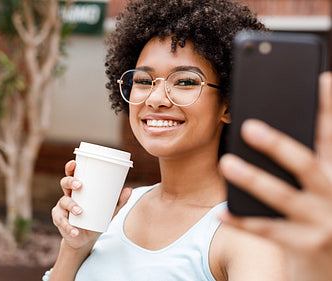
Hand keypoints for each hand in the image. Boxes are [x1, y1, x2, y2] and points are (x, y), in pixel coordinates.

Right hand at [52, 160, 131, 250]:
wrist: (85, 239)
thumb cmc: (95, 219)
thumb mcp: (109, 211)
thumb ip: (119, 201)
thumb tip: (129, 190)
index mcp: (77, 189)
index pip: (72, 174)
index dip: (71, 168)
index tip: (74, 163)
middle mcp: (67, 195)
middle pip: (64, 183)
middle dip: (70, 182)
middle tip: (80, 185)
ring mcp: (61, 208)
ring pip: (63, 202)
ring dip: (71, 206)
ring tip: (80, 211)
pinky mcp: (59, 220)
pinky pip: (62, 222)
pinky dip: (69, 227)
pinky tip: (75, 231)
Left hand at [219, 72, 331, 280]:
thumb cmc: (320, 216)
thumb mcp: (323, 187)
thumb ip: (308, 162)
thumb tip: (270, 128)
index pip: (331, 137)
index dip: (328, 108)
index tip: (320, 79)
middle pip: (305, 164)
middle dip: (278, 144)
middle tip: (249, 126)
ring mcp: (321, 221)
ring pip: (281, 196)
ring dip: (252, 177)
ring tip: (225, 163)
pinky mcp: (305, 245)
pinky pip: (267, 229)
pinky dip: (242, 220)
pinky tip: (220, 213)